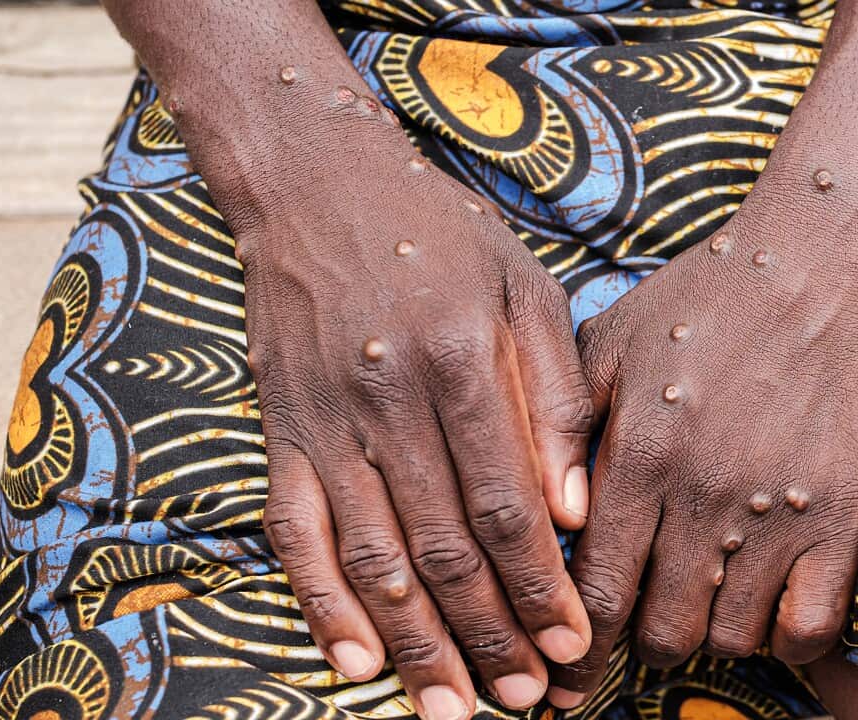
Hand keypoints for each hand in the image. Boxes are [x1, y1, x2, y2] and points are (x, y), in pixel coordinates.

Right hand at [233, 101, 592, 714]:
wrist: (320, 185)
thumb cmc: (442, 236)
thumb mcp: (526, 288)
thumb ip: (554, 397)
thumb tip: (576, 509)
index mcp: (460, 360)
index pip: (506, 505)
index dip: (541, 588)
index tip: (574, 645)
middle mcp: (387, 398)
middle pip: (443, 547)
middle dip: (489, 634)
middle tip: (526, 698)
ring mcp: (324, 421)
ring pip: (372, 558)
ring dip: (415, 644)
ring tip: (454, 707)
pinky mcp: (280, 432)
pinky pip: (295, 534)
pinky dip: (321, 605)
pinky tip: (355, 663)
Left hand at [547, 179, 857, 704]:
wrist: (824, 260)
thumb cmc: (708, 296)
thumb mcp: (613, 342)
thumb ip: (568, 428)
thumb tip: (544, 516)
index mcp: (639, 454)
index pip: (594, 591)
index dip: (575, 649)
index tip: (564, 679)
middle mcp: (703, 493)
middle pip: (661, 630)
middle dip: (642, 644)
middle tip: (645, 623)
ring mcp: (778, 509)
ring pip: (730, 637)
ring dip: (711, 635)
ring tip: (706, 603)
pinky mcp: (842, 512)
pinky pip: (809, 626)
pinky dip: (783, 638)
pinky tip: (768, 610)